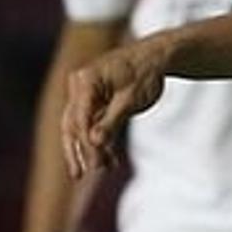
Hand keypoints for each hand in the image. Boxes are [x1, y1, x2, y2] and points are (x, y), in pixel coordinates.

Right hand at [61, 41, 166, 177]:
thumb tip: (93, 143)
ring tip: (101, 169)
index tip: (92, 164)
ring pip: (83, 125)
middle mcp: (80, 84)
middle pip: (72, 123)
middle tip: (78, 175)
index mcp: (86, 80)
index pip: (80, 118)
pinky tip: (110, 159)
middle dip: (78, 150)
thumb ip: (111, 121)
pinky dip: (102, 138)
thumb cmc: (146, 72)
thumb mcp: (131, 99)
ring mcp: (86, 91)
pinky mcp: (96, 98)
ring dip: (92, 147)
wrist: (158, 55)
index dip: (85, 143)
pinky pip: (94, 122)